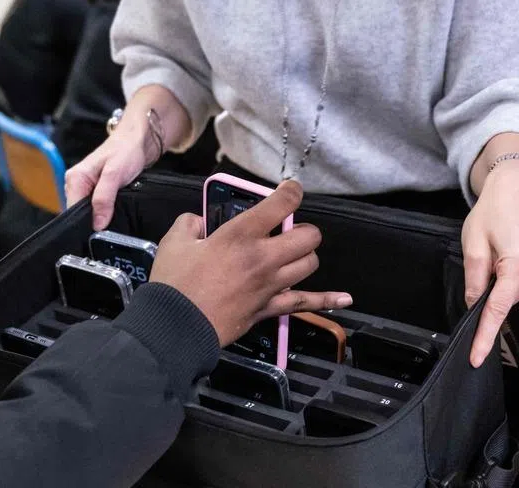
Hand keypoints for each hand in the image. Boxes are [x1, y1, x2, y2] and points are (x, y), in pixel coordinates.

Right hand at [65, 125, 149, 230]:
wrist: (138, 140)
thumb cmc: (126, 151)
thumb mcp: (114, 174)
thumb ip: (104, 198)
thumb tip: (97, 224)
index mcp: (75, 179)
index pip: (72, 211)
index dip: (85, 223)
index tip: (100, 232)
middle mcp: (76, 183)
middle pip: (80, 213)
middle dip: (94, 221)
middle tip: (111, 227)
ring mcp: (86, 187)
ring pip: (90, 211)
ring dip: (102, 216)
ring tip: (116, 218)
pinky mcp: (97, 190)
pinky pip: (98, 206)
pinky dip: (107, 211)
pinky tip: (116, 212)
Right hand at [150, 180, 352, 346]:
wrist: (175, 328)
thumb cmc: (174, 284)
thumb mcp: (174, 242)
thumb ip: (190, 224)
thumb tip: (199, 221)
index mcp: (240, 234)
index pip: (281, 204)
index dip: (292, 192)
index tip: (292, 190)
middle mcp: (263, 256)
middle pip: (307, 236)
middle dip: (302, 230)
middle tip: (286, 232)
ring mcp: (271, 284)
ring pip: (309, 264)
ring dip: (305, 256)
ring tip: (292, 256)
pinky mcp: (270, 308)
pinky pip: (305, 302)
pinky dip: (327, 300)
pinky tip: (344, 298)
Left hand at [462, 161, 518, 367]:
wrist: (515, 190)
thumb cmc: (493, 211)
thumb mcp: (473, 244)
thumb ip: (474, 280)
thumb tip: (474, 307)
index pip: (498, 310)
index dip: (485, 336)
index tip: (476, 357)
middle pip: (504, 301)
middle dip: (488, 293)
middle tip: (482, 261)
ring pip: (511, 295)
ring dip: (498, 283)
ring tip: (496, 252)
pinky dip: (508, 280)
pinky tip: (505, 256)